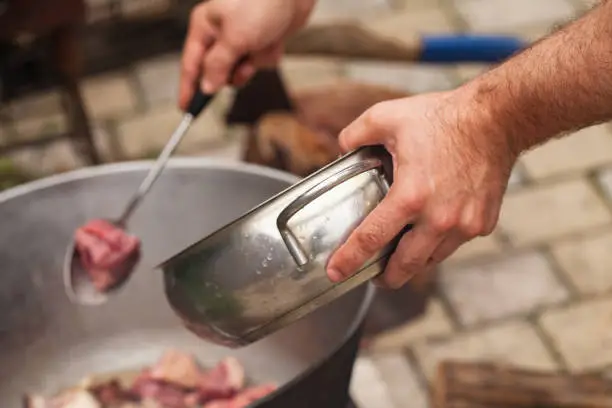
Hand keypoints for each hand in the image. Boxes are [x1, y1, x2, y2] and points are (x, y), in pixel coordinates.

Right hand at [179, 0, 314, 108]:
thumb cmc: (261, 3)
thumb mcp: (234, 39)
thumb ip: (218, 66)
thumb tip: (206, 87)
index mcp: (205, 26)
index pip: (190, 65)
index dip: (188, 88)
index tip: (186, 109)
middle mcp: (220, 32)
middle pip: (219, 71)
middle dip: (235, 71)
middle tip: (245, 62)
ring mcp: (242, 37)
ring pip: (243, 69)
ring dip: (256, 61)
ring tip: (263, 43)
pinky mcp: (261, 40)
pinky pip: (261, 61)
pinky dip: (269, 54)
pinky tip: (275, 39)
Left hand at [326, 89, 515, 287]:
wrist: (496, 119)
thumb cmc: (444, 118)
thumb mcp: (387, 116)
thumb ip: (357, 134)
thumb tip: (343, 147)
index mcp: (410, 196)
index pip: (371, 238)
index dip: (349, 259)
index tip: (336, 272)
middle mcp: (438, 218)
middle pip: (405, 266)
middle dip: (385, 277)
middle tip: (374, 275)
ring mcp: (464, 225)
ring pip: (430, 259)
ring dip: (413, 260)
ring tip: (401, 252)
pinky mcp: (482, 224)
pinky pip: (453, 244)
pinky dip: (438, 242)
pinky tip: (430, 229)